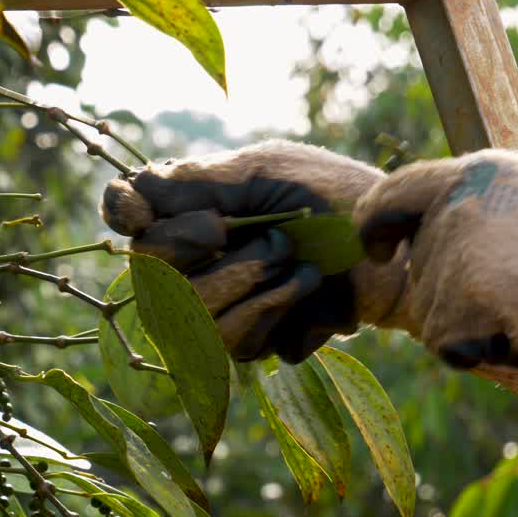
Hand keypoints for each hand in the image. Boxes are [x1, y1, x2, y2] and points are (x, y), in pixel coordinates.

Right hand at [101, 139, 409, 362]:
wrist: (394, 252)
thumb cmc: (333, 198)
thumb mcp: (266, 174)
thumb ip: (198, 182)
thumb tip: (134, 188)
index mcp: (186, 206)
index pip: (122, 210)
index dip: (128, 213)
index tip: (172, 217)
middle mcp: (187, 257)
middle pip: (153, 273)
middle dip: (224, 258)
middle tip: (276, 239)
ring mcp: (212, 305)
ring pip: (193, 315)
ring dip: (258, 285)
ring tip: (304, 267)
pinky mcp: (247, 342)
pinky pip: (234, 343)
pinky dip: (281, 313)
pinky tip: (312, 297)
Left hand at [355, 149, 517, 371]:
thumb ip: (471, 205)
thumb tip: (413, 228)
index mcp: (472, 173)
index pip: (394, 192)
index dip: (374, 222)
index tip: (376, 246)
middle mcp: (454, 205)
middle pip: (419, 264)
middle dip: (451, 288)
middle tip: (516, 286)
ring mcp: (453, 253)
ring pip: (429, 307)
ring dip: (467, 319)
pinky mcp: (457, 300)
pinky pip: (443, 340)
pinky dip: (474, 348)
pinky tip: (517, 331)